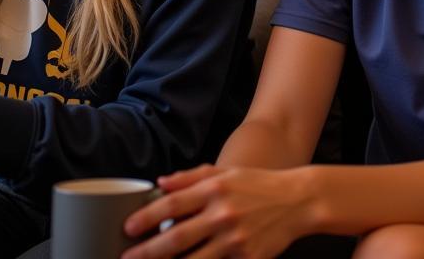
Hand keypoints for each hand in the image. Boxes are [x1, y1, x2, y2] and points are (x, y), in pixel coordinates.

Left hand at [122, 164, 312, 258]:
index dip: (147, 217)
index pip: (173, 203)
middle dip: (147, 252)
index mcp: (216, 189)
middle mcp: (223, 214)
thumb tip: (159, 183)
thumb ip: (192, 177)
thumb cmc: (258, 185)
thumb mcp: (227, 172)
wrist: (298, 201)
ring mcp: (235, 240)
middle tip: (126, 258)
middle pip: (176, 237)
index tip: (128, 228)